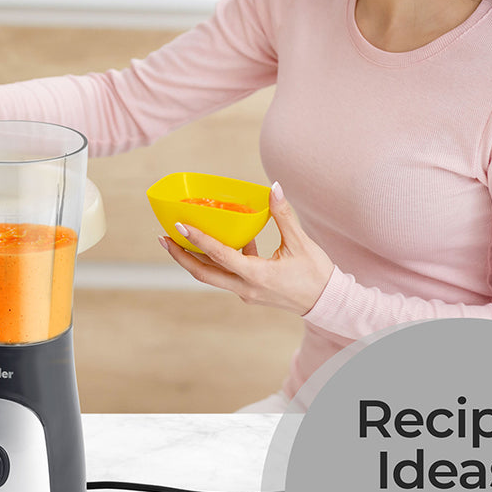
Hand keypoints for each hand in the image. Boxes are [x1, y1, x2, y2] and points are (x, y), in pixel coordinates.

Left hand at [159, 182, 333, 314]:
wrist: (329, 304)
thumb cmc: (317, 274)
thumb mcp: (301, 243)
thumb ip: (283, 214)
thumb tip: (273, 187)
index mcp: (257, 275)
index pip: (220, 256)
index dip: (198, 240)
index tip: (180, 226)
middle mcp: (246, 288)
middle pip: (203, 273)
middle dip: (181, 256)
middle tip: (163, 238)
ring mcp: (246, 292)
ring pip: (212, 276)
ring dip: (194, 259)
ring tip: (178, 239)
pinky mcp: (250, 291)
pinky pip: (227, 274)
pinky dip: (219, 259)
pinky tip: (224, 239)